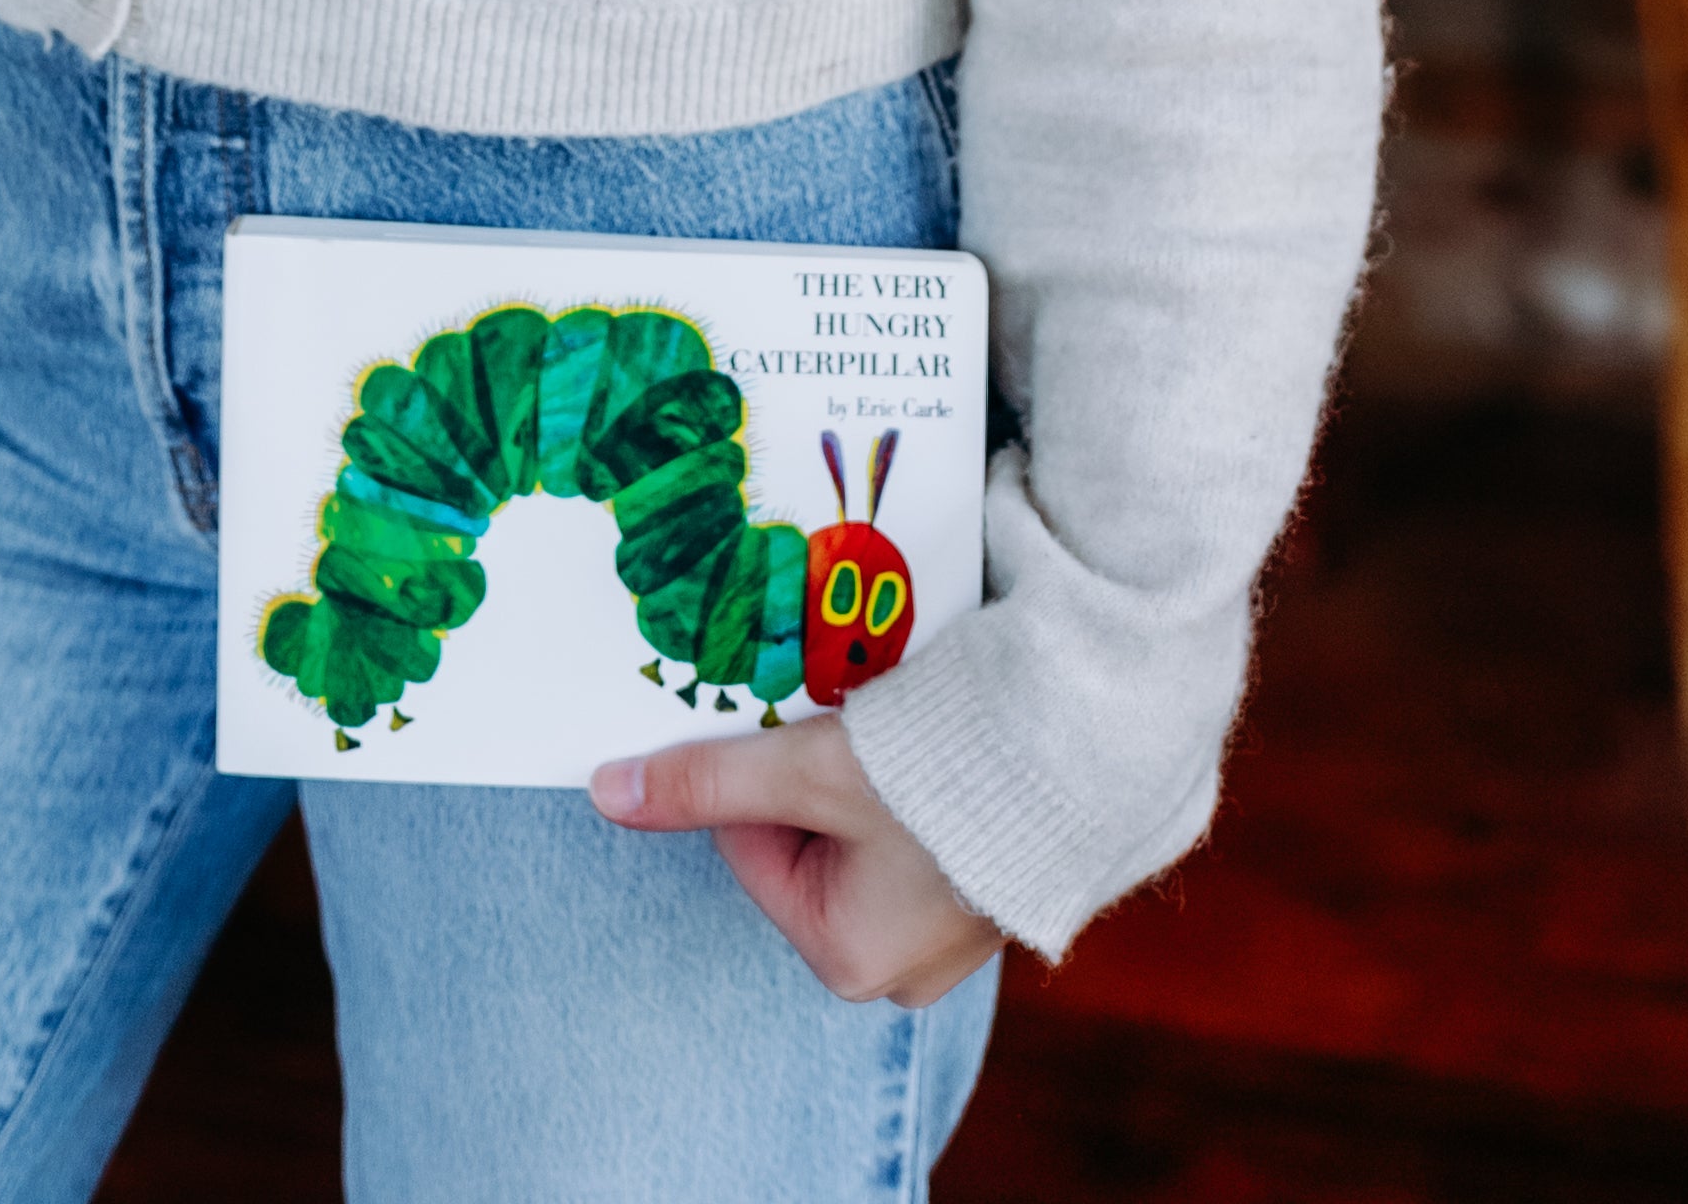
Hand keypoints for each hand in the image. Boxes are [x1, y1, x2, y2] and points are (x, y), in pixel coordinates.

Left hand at [589, 712, 1001, 1007]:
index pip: (751, 843)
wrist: (1080, 751)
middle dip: (809, 774)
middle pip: (803, 839)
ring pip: (856, 828)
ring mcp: (948, 930)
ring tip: (891, 725)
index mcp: (848, 959)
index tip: (788, 722)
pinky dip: (911, 784)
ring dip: (858, 771)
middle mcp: (899, 966)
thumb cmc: (940, 779)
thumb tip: (607, 791)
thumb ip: (704, 782)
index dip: (760, 771)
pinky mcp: (987, 884)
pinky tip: (934, 741)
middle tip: (838, 721)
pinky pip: (916, 831)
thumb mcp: (804, 773)